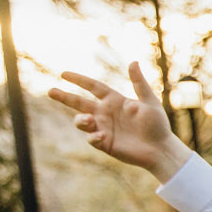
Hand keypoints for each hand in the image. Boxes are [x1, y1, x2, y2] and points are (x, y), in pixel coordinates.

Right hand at [48, 62, 191, 180]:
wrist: (161, 149)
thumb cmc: (158, 125)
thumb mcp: (149, 102)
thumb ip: (139, 83)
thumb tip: (133, 62)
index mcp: (114, 100)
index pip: (93, 87)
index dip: (79, 80)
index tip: (64, 73)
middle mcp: (105, 113)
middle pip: (79, 102)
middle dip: (64, 97)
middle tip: (50, 90)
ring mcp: (103, 128)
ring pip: (81, 121)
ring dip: (81, 120)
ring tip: (89, 120)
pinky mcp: (104, 143)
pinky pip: (91, 138)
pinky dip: (92, 136)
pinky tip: (101, 136)